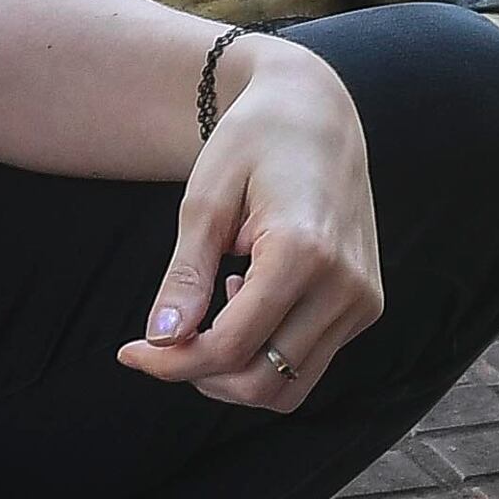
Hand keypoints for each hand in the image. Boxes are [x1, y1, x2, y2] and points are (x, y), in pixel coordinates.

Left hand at [119, 37, 381, 411]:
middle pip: (262, 381)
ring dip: (237, 372)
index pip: (231, 345)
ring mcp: (363, 298)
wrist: (318, 111)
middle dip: (202, 375)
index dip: (171, 362)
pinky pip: (308, 364)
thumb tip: (162, 340)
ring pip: (289, 388)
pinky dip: (267, 354)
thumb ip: (186, 275)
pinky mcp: (367, 305)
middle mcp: (346, 283)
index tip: (131, 351)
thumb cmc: (254, 142)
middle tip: (166, 340)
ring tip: (217, 309)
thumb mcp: (205, 199)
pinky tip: (249, 299)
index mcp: (304, 251)